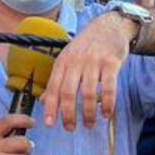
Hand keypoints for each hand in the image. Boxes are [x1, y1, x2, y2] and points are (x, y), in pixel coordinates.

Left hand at [43, 11, 132, 131]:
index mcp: (62, 62)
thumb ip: (57, 79)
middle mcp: (76, 62)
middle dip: (68, 114)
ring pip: (88, 93)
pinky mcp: (111, 63)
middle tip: (70, 128)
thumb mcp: (67, 58)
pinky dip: (107, 104)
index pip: (53, 88)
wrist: (108, 26)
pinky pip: (108, 88)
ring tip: (89, 124)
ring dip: (88, 113)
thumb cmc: (86, 46)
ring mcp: (94, 62)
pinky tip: (106, 114)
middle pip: (68, 92)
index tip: (50, 124)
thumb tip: (43, 100)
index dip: (50, 107)